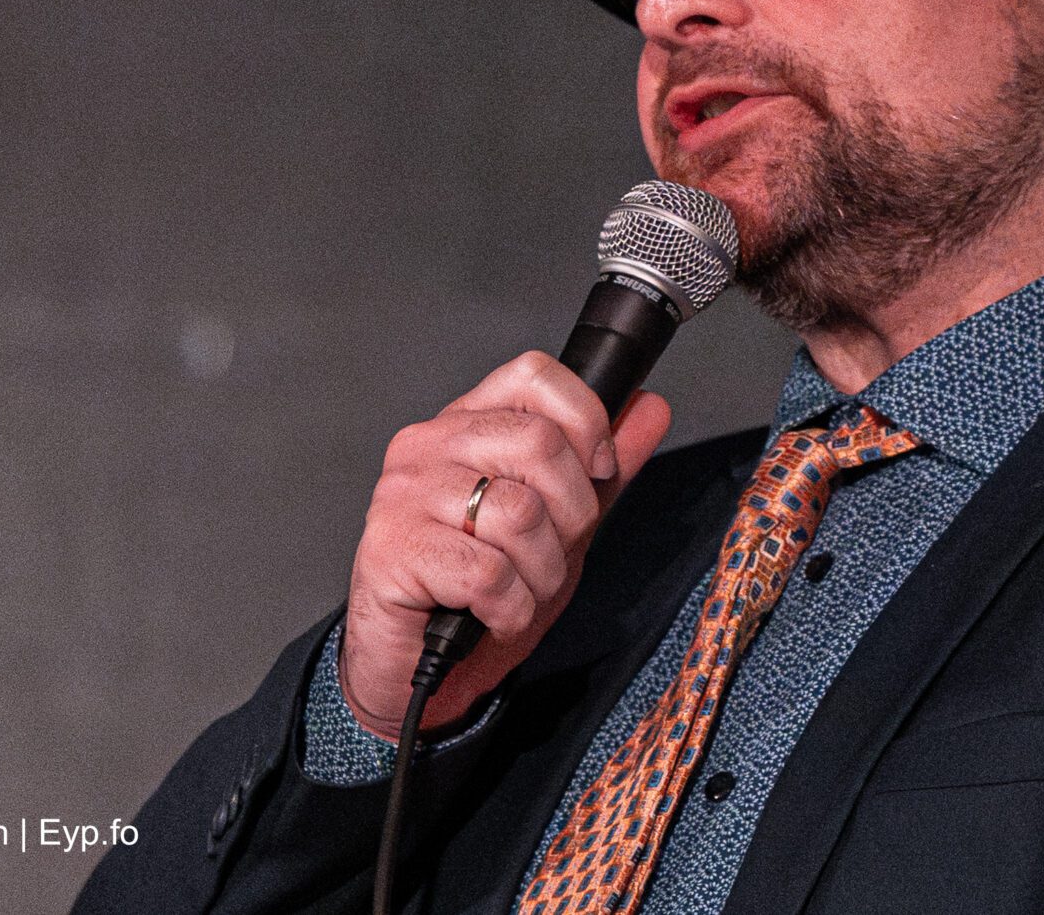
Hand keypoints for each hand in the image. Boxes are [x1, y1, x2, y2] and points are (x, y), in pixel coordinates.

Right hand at [339, 352, 674, 735]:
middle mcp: (428, 445)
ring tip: (521, 590)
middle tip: (552, 555)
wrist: (416, 668)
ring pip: (520, 512)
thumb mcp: (559, 526)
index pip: (533, 376)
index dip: (584, 420)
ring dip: (542, 572)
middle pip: (539, 442)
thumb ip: (603, 469)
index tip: (598, 470)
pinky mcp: (393, 548)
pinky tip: (493, 616)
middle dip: (572, 515)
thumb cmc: (481, 591)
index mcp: (466, 424)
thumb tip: (650, 408)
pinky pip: (488, 572)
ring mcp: (404, 494)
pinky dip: (510, 608)